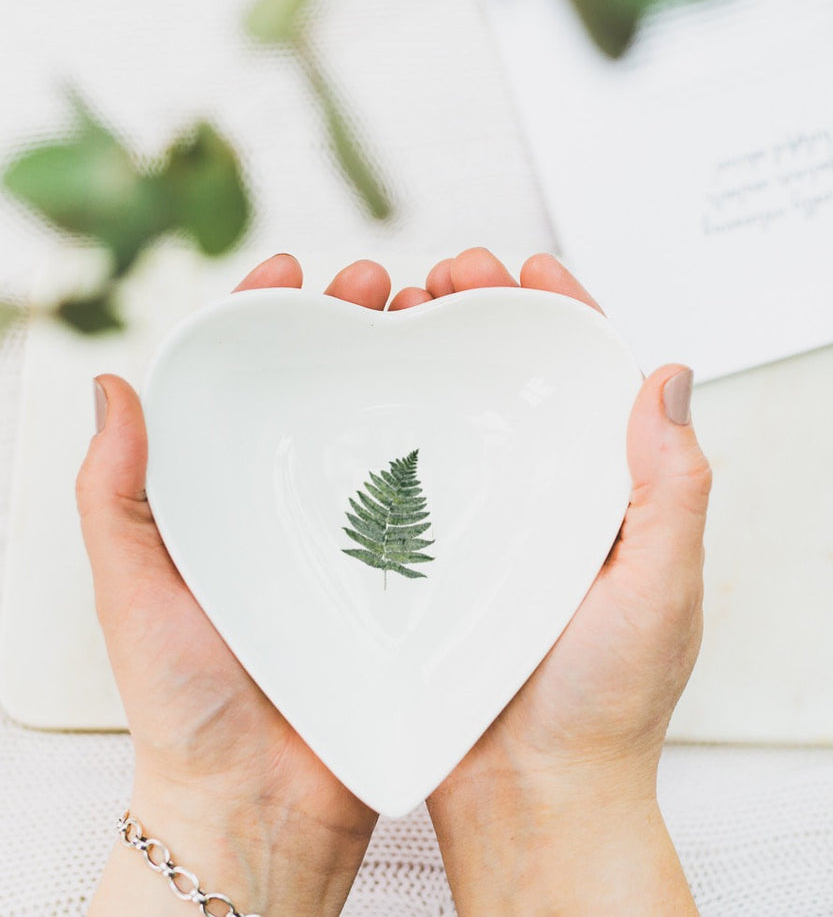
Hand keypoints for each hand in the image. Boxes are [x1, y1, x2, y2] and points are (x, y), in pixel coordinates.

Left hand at [80, 254, 395, 915]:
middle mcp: (303, 506)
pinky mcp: (411, 578)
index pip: (255, 385)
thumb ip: (114, 499)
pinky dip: (458, 455)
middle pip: (336, 392)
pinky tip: (475, 419)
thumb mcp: (134, 592)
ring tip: (434, 323)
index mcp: (236, 497)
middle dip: (360, 325)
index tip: (295, 270)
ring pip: (394, 434)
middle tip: (384, 283)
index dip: (272, 318)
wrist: (262, 811)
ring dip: (414, 372)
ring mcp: (362, 538)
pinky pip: (440, 505)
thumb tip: (107, 390)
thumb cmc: (190, 710)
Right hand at [389, 249, 709, 914]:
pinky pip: (414, 478)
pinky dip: (394, 430)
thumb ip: (673, 486)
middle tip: (447, 276)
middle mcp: (548, 499)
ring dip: (431, 358)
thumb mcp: (661, 588)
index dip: (563, 313)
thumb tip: (670, 374)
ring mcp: (489, 526)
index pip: (589, 380)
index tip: (530, 266)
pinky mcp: (436, 559)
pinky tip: (364, 399)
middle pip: (514, 383)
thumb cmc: (608, 705)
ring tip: (397, 312)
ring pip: (458, 419)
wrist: (535, 799)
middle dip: (483, 317)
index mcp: (609, 493)